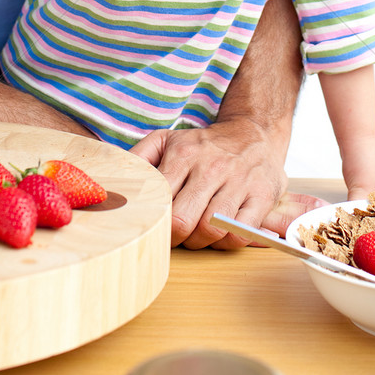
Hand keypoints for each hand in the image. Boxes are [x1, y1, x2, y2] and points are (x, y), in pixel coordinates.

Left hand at [131, 118, 290, 248]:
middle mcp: (212, 167)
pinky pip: (239, 234)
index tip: (151, 226)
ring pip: (211, 230)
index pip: (160, 201)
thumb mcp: (167, 140)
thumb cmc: (203, 144)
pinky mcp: (262, 196)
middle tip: (174, 236)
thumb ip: (137, 158)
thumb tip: (112, 182)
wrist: (253, 131)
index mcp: (184, 154)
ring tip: (196, 234)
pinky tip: (221, 233)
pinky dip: (226, 242)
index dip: (152, 222)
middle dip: (174, 238)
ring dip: (200, 241)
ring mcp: (239, 182)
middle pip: (183, 221)